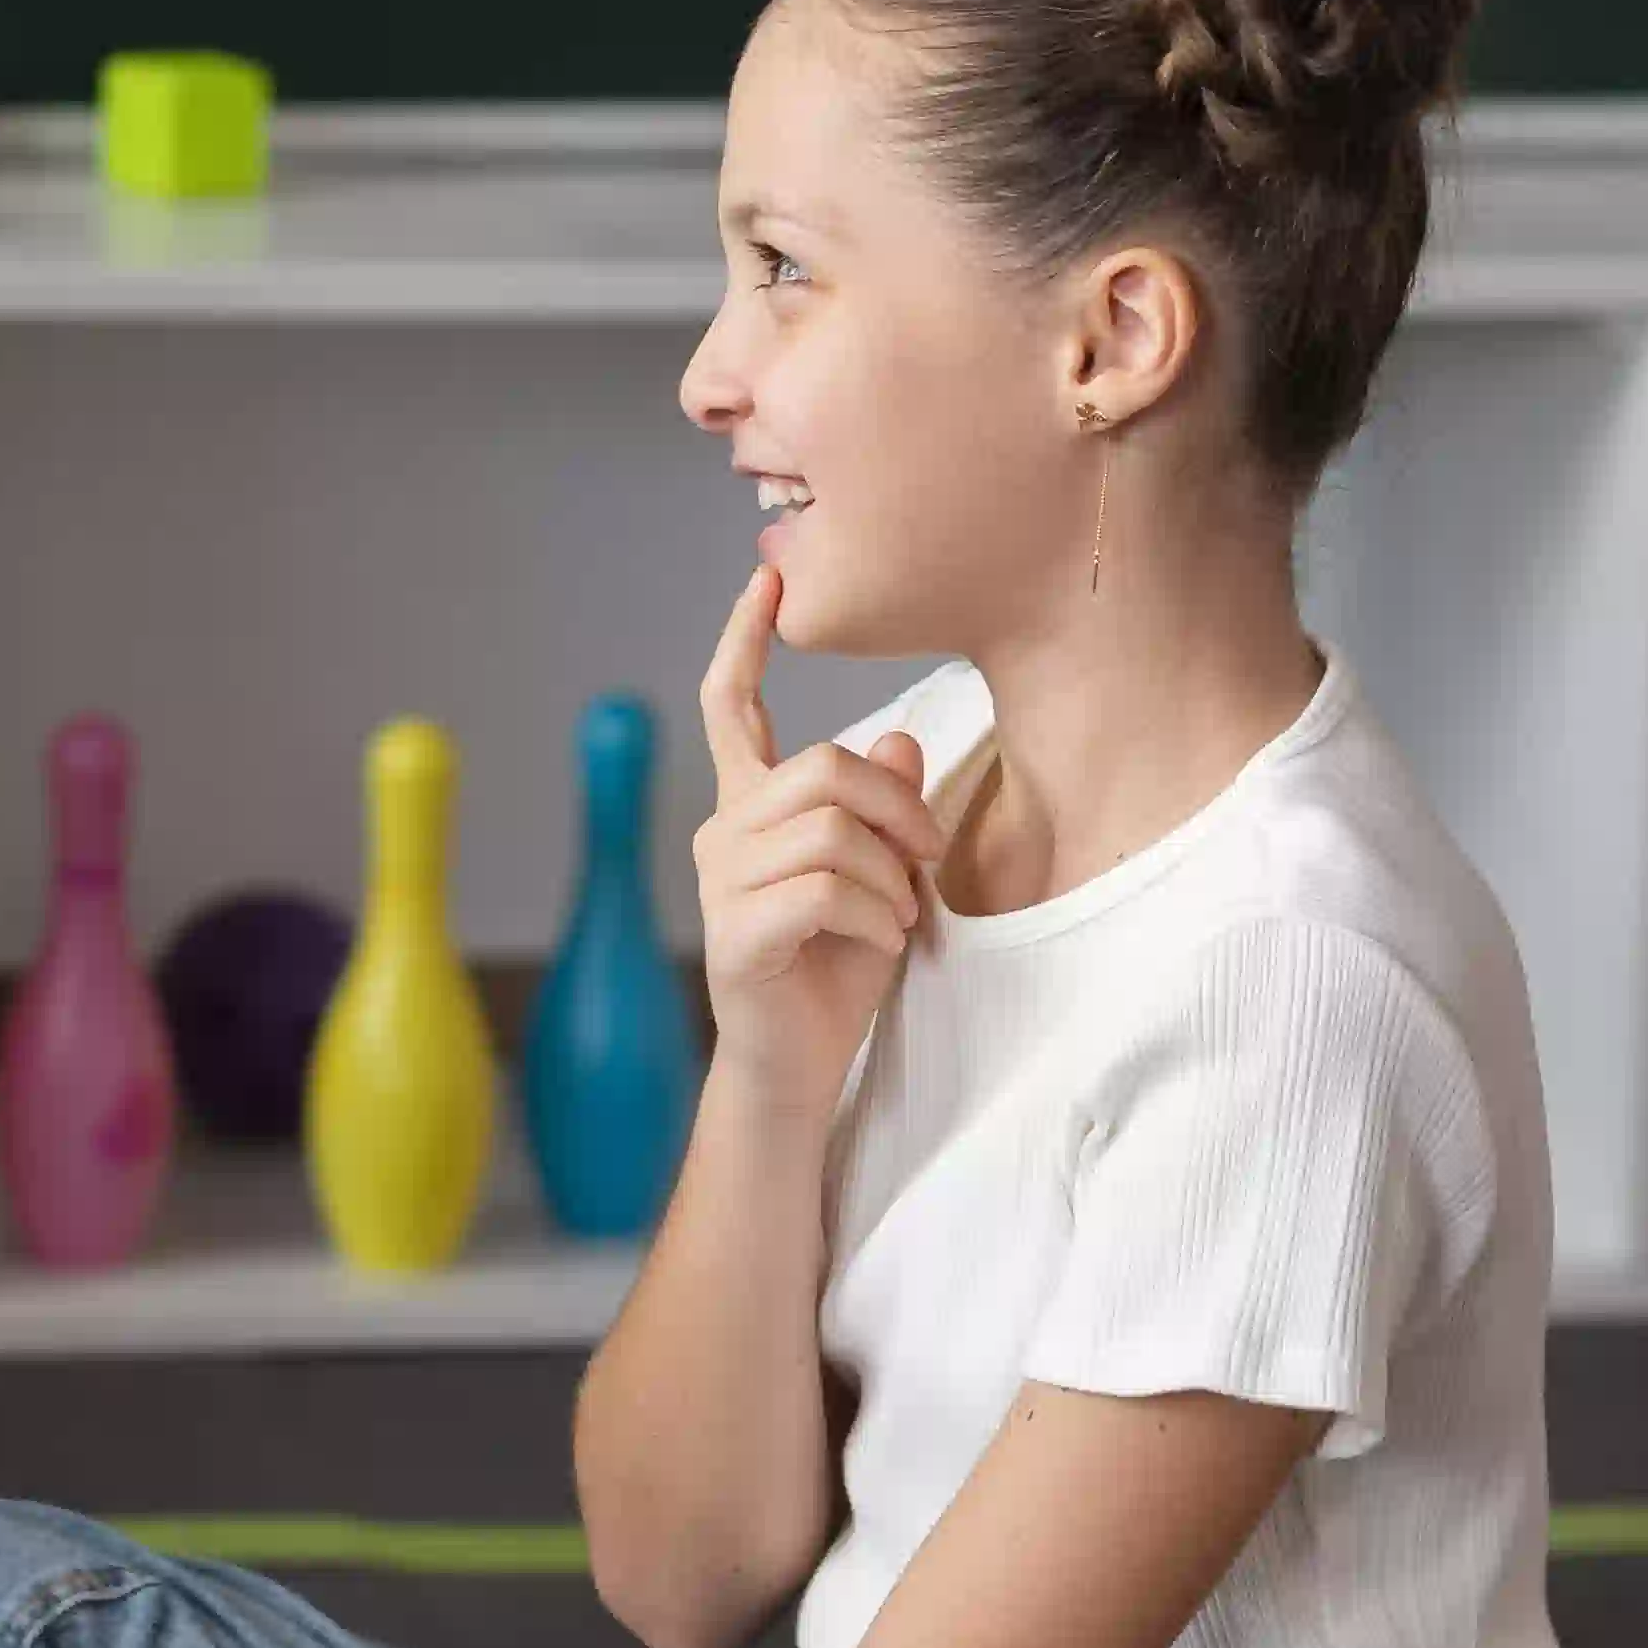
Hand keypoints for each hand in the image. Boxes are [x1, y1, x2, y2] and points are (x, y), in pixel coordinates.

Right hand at [692, 565, 947, 1119]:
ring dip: (892, 881)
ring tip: (895, 923)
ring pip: (832, 829)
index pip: (731, 707)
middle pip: (822, 767)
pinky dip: (874, 919)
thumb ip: (884, 808)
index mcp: (749, 809)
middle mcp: (723, 832)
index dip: (743, 641)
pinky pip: (826, 890)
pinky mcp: (735, 932)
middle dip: (897, 810)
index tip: (762, 581)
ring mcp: (721, 882)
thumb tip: (900, 740)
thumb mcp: (880, 877)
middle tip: (926, 864)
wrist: (797, 1066)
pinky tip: (875, 947)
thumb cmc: (835, 969)